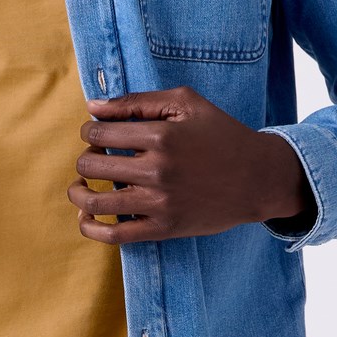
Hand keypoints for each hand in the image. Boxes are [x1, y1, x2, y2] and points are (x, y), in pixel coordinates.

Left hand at [67, 87, 311, 243]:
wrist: (258, 179)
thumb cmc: (221, 134)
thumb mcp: (186, 103)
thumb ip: (137, 101)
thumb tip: (93, 107)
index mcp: (161, 136)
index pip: (98, 133)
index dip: (89, 132)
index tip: (98, 135)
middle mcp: (157, 170)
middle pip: (91, 165)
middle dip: (86, 158)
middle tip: (97, 157)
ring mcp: (159, 203)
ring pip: (94, 200)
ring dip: (78, 192)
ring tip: (81, 186)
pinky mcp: (163, 229)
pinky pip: (113, 235)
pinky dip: (90, 227)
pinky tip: (86, 215)